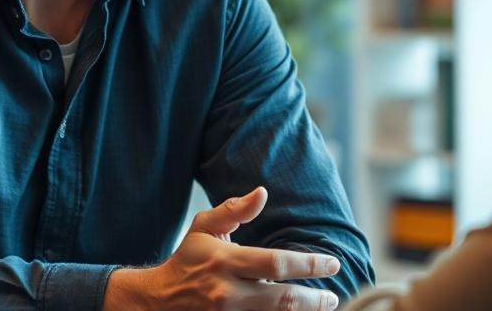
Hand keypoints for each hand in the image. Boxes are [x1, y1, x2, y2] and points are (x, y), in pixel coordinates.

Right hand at [103, 186, 340, 309]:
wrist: (158, 300)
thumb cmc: (188, 258)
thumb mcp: (205, 226)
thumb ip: (235, 209)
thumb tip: (262, 192)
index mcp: (226, 262)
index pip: (277, 264)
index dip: (309, 265)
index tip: (333, 264)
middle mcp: (228, 294)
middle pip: (283, 300)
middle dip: (314, 299)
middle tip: (332, 296)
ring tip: (322, 307)